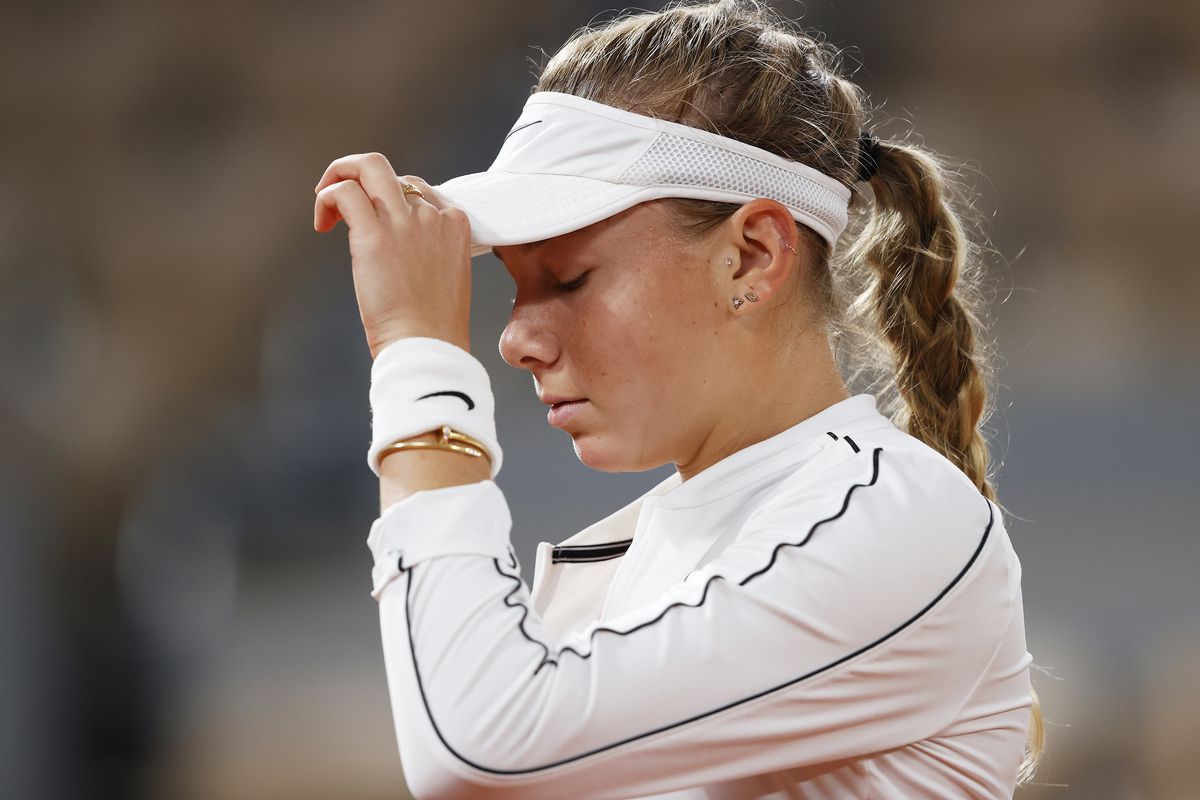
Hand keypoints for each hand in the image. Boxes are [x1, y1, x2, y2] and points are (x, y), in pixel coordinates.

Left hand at [313, 153, 472, 358]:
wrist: (428, 346)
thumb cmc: (434, 327)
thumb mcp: (445, 277)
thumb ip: (428, 252)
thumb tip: (396, 248)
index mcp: (455, 224)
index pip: (417, 189)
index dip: (389, 201)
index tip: (375, 224)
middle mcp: (431, 215)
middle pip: (391, 172)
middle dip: (358, 175)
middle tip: (338, 199)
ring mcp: (404, 222)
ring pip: (368, 168)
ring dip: (339, 176)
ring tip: (324, 201)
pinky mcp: (374, 235)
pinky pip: (345, 193)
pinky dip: (326, 198)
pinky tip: (322, 224)